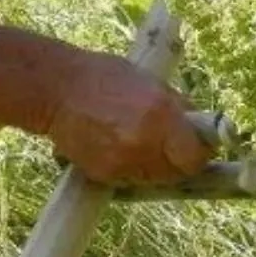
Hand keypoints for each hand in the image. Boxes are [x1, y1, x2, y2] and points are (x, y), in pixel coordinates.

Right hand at [45, 50, 212, 187]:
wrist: (55, 91)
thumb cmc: (103, 77)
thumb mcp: (149, 82)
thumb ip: (176, 107)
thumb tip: (197, 128)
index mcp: (160, 116)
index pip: (196, 156)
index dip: (200, 151)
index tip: (198, 144)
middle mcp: (143, 144)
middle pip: (179, 172)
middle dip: (180, 160)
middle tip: (171, 144)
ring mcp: (122, 163)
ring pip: (156, 179)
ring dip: (157, 165)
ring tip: (140, 141)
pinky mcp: (104, 175)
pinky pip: (131, 179)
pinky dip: (132, 167)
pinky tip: (119, 146)